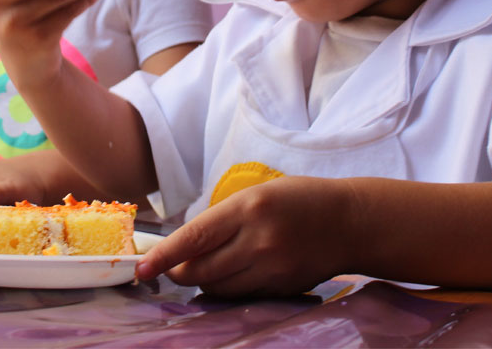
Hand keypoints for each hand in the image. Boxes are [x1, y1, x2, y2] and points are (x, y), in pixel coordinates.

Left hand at [135, 176, 353, 296]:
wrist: (350, 221)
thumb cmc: (299, 199)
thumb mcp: (258, 194)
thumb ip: (224, 219)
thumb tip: (186, 247)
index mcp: (249, 208)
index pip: (194, 238)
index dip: (163, 256)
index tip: (142, 268)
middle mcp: (259, 240)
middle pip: (201, 270)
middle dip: (179, 272)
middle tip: (173, 268)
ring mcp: (272, 268)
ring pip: (218, 289)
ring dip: (202, 283)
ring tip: (203, 270)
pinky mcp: (282, 288)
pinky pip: (241, 296)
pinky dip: (228, 290)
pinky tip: (232, 276)